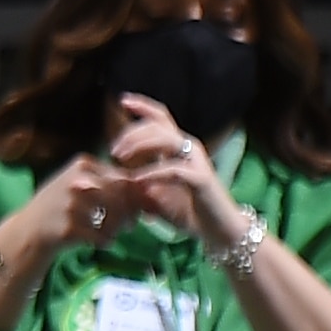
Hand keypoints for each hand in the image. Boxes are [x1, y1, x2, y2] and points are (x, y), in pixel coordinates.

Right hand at [0, 153, 142, 265]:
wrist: (27, 231)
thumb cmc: (59, 206)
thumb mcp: (79, 183)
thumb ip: (109, 181)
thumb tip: (148, 191)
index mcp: (83, 165)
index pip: (125, 179)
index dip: (137, 196)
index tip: (139, 210)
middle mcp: (77, 181)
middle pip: (123, 197)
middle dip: (130, 214)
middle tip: (129, 225)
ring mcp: (72, 204)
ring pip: (116, 218)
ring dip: (119, 229)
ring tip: (111, 233)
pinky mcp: (70, 228)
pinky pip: (104, 237)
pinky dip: (106, 242)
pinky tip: (97, 242)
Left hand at [104, 92, 236, 242]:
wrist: (217, 230)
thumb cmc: (187, 210)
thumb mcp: (155, 192)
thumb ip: (137, 180)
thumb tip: (113, 174)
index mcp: (178, 148)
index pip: (162, 118)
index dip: (144, 106)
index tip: (123, 100)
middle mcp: (189, 149)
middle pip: (159, 125)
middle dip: (132, 132)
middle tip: (113, 149)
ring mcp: (197, 163)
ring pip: (167, 140)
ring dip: (140, 145)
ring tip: (119, 158)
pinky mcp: (201, 180)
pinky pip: (173, 170)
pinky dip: (151, 173)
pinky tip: (136, 180)